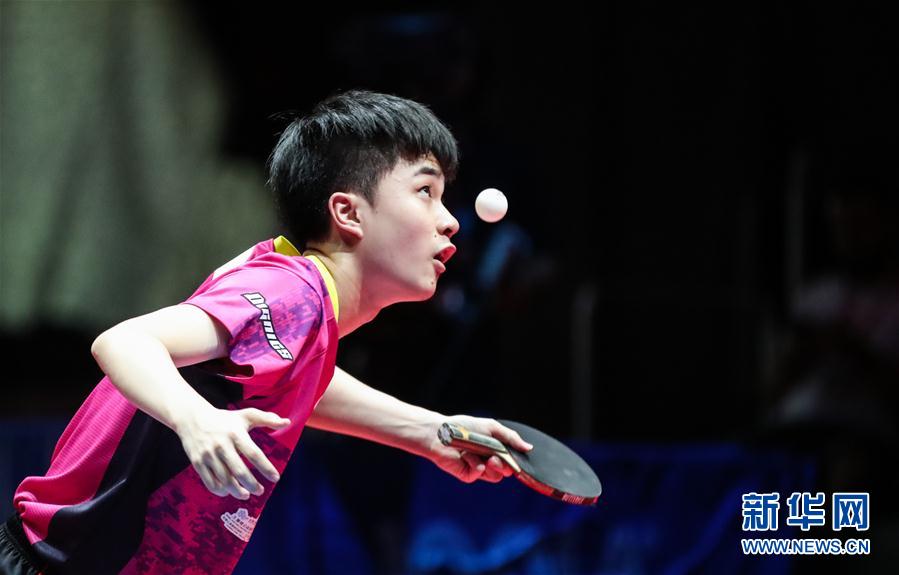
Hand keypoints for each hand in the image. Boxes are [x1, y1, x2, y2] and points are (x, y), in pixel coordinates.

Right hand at [175, 406, 289, 498]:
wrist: (192, 418)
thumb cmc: (225, 419)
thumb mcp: (246, 415)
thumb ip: (267, 419)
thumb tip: (287, 423)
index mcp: (236, 434)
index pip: (254, 454)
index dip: (265, 468)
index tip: (275, 478)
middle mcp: (222, 445)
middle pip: (239, 471)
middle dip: (252, 484)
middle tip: (260, 491)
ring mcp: (208, 455)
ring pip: (224, 480)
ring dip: (237, 491)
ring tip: (246, 494)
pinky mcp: (197, 462)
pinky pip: (210, 482)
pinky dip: (220, 491)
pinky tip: (228, 492)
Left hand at [428, 415, 532, 483]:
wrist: (442, 432)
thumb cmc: (464, 426)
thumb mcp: (492, 427)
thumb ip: (511, 438)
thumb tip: (529, 447)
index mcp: (495, 449)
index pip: (512, 460)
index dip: (516, 462)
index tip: (517, 460)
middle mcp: (488, 460)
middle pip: (506, 471)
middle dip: (505, 466)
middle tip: (496, 458)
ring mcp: (478, 468)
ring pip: (495, 476)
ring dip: (492, 466)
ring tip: (485, 457)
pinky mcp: (467, 475)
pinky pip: (478, 474)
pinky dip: (476, 465)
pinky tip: (467, 456)